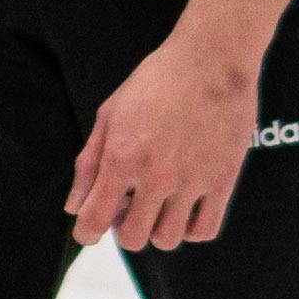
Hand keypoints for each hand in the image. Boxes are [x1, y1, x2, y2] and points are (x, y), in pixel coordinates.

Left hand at [66, 28, 258, 257]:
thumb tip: (74, 207)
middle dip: (123, 229)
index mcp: (122, 157)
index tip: (89, 231)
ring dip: (158, 229)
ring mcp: (192, 180)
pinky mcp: (223, 180)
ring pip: (167, 240)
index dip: (86, 233)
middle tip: (129, 206)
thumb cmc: (156, 81)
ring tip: (159, 204)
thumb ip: (89, 163)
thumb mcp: (110, 114)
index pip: (95, 220)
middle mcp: (156, 174)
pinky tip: (186, 208)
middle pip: (132, 238)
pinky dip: (191, 228)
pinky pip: (204, 230)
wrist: (211, 58)